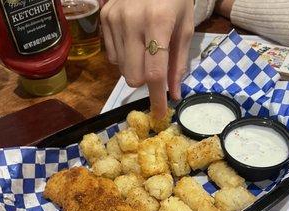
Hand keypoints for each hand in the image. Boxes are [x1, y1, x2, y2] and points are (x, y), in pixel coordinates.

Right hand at [100, 0, 193, 117]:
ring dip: (135, 68)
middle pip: (133, 77)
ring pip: (122, 69)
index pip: (154, 73)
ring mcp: (114, 19)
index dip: (156, 98)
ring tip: (145, 47)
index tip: (159, 115)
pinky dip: (124, 56)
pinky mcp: (104, 18)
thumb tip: (174, 94)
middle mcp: (132, 22)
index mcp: (158, 22)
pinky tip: (133, 39)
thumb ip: (178, 63)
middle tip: (156, 70)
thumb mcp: (185, 27)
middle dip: (146, 82)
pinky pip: (112, 56)